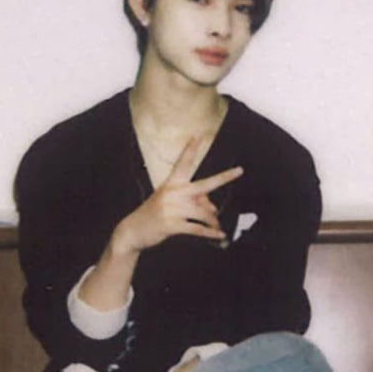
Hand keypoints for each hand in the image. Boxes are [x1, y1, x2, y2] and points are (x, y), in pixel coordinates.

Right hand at [113, 135, 242, 256]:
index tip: (197, 135)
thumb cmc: (154, 215)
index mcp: (171, 184)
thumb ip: (192, 202)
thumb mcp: (170, 203)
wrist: (133, 231)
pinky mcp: (172, 225)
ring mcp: (172, 209)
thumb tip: (213, 209)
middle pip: (205, 184)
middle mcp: (173, 193)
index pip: (183, 163)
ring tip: (217, 227)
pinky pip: (198, 229)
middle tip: (240, 170)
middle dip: (224, 177)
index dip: (190, 149)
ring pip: (204, 213)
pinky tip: (219, 236)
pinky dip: (211, 233)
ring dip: (213, 222)